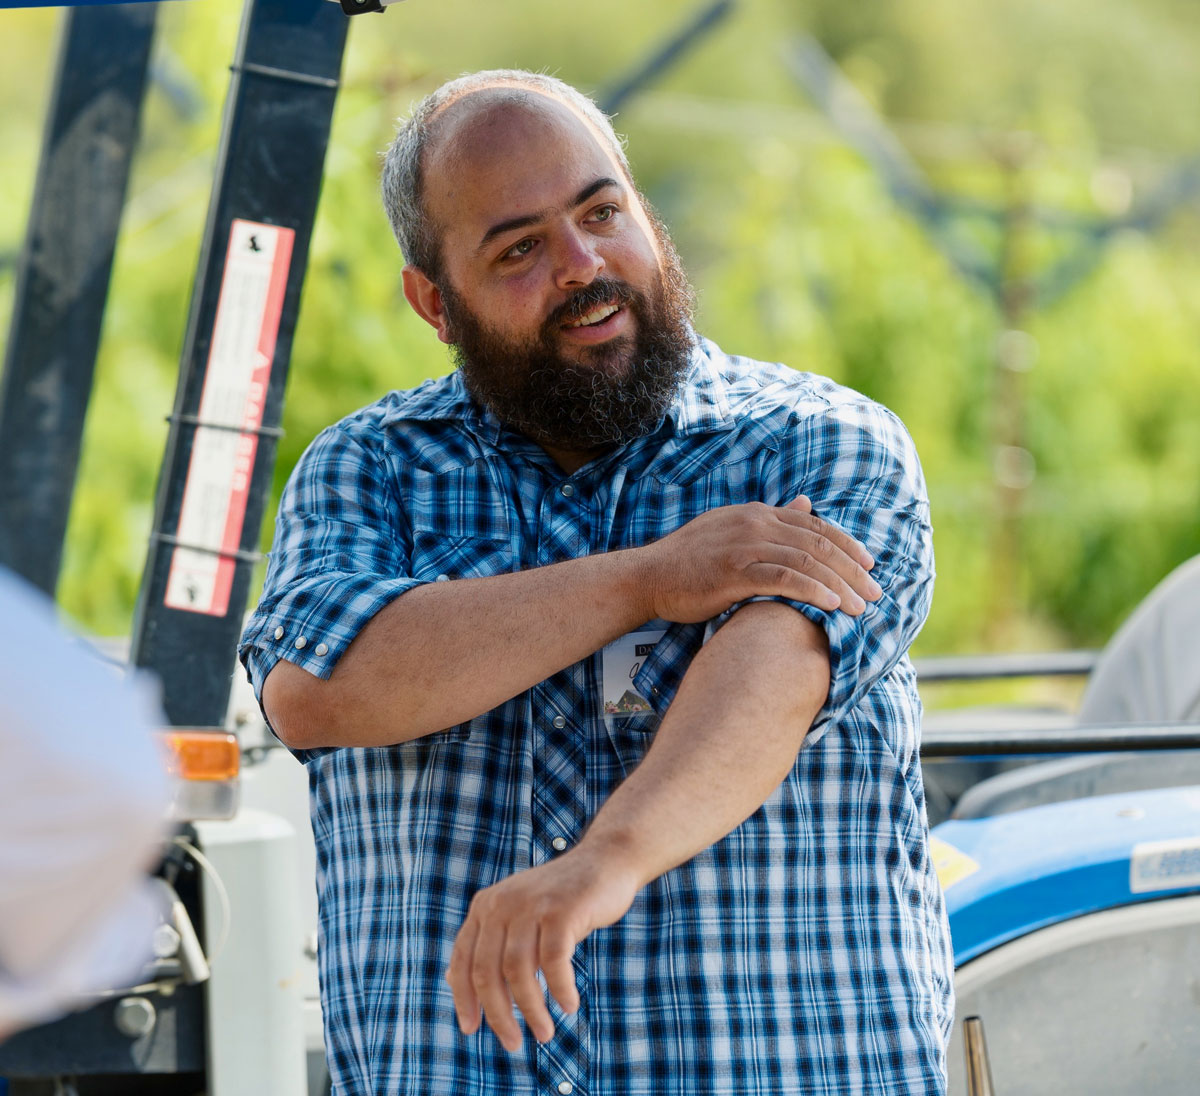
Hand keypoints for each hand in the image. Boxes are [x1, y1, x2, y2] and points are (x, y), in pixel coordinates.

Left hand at [446, 848, 640, 1051]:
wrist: (605, 862)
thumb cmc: (561, 900)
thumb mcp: (518, 917)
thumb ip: (489, 944)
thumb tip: (451, 980)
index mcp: (486, 906)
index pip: (462, 960)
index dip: (464, 999)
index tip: (471, 1030)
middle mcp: (502, 903)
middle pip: (487, 971)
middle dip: (499, 1015)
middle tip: (514, 1044)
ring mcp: (531, 905)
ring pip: (519, 971)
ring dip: (532, 1010)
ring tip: (545, 1033)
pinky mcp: (560, 910)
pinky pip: (553, 962)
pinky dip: (560, 990)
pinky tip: (569, 1006)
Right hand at [638, 496, 880, 623]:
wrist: (647, 577)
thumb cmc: (689, 562)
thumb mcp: (732, 531)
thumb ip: (770, 520)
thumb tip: (804, 503)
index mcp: (756, 514)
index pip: (814, 525)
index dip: (846, 544)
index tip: (869, 565)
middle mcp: (754, 524)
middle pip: (817, 543)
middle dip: (851, 569)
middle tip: (875, 592)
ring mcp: (744, 546)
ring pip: (806, 562)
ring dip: (839, 585)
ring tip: (860, 607)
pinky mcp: (734, 571)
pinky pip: (783, 579)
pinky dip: (812, 591)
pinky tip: (831, 605)